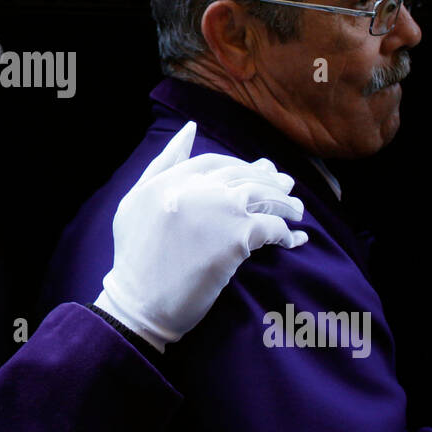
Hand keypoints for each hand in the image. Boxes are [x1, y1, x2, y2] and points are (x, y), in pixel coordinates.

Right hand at [95, 121, 307, 352]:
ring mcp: (217, 210)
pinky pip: (273, 227)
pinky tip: (294, 240)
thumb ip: (163, 163)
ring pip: (264, 196)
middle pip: (244, 175)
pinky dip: (287, 234)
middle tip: (286, 188)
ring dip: (286, 204)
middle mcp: (194, 188)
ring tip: (297, 212)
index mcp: (169, 179)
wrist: (139, 302)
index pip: (214, 162)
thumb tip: (191, 128)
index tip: (255, 173)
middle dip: (269, 181)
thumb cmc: (135, 258)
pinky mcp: (236, 237)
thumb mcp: (136, 200)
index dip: (239, 166)